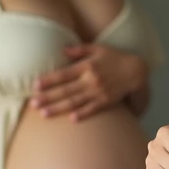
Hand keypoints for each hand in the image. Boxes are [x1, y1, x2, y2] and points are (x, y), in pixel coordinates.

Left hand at [31, 45, 147, 120]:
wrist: (135, 71)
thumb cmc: (114, 58)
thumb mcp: (98, 48)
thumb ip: (80, 49)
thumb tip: (63, 49)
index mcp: (87, 66)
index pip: (64, 74)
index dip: (49, 80)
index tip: (35, 85)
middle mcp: (91, 79)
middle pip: (66, 90)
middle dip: (48, 97)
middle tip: (33, 103)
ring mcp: (99, 92)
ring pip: (75, 102)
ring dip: (58, 108)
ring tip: (43, 114)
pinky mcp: (106, 101)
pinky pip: (92, 109)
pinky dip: (82, 114)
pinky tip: (71, 120)